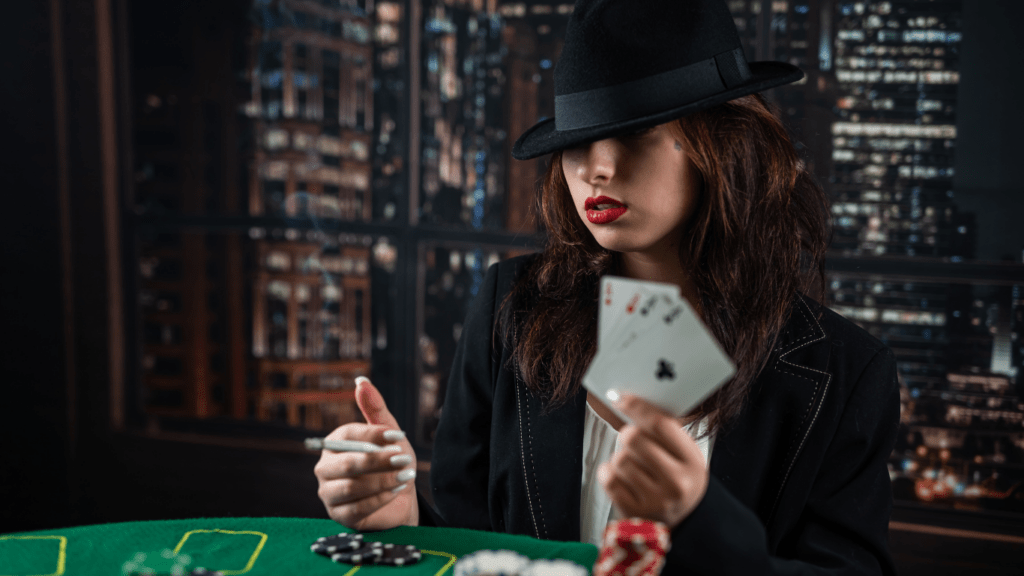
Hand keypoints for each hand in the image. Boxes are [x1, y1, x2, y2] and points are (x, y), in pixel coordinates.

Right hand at [314, 377, 418, 530]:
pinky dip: (381, 498)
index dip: (374, 435)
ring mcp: (329, 492)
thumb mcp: (388, 434)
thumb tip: (361, 381)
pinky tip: (397, 490)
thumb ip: (375, 408)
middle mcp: (325, 467)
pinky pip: (358, 507)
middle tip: (405, 459)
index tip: (398, 436)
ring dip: (383, 480)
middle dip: (380, 461)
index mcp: (334, 442)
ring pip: (352, 486)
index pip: (348, 434)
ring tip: (406, 475)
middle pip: (349, 463)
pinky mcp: (339, 515)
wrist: (401, 496)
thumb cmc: (392, 461)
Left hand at [598, 392, 707, 528]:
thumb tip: (629, 399)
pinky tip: (620, 477)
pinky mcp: (634, 513)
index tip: (621, 397)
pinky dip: (608, 472)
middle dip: (628, 433)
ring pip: (619, 458)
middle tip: (633, 439)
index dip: (636, 406)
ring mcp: (656, 501)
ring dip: (621, 457)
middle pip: (633, 438)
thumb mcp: (684, 455)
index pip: (659, 423)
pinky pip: (608, 478)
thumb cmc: (679, 479)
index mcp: (692, 462)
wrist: (685, 522)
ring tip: (634, 466)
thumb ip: (664, 430)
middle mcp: (677, 483)